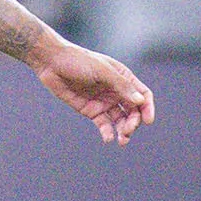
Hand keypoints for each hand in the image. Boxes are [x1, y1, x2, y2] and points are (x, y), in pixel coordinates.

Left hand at [35, 37, 156, 144]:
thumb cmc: (78, 61)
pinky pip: (104, 125)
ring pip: (120, 120)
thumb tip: (140, 101)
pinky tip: (108, 139)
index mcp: (123, 77)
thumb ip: (121, 85)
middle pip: (133, 111)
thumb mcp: (102, 71)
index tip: (147, 121)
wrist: (52, 63)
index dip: (148, 108)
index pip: (143, 95)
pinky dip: (108, 133)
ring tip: (122, 140)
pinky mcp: (91, 111)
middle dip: (134, 122)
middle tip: (128, 130)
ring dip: (124, 131)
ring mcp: (104, 102)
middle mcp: (116, 91)